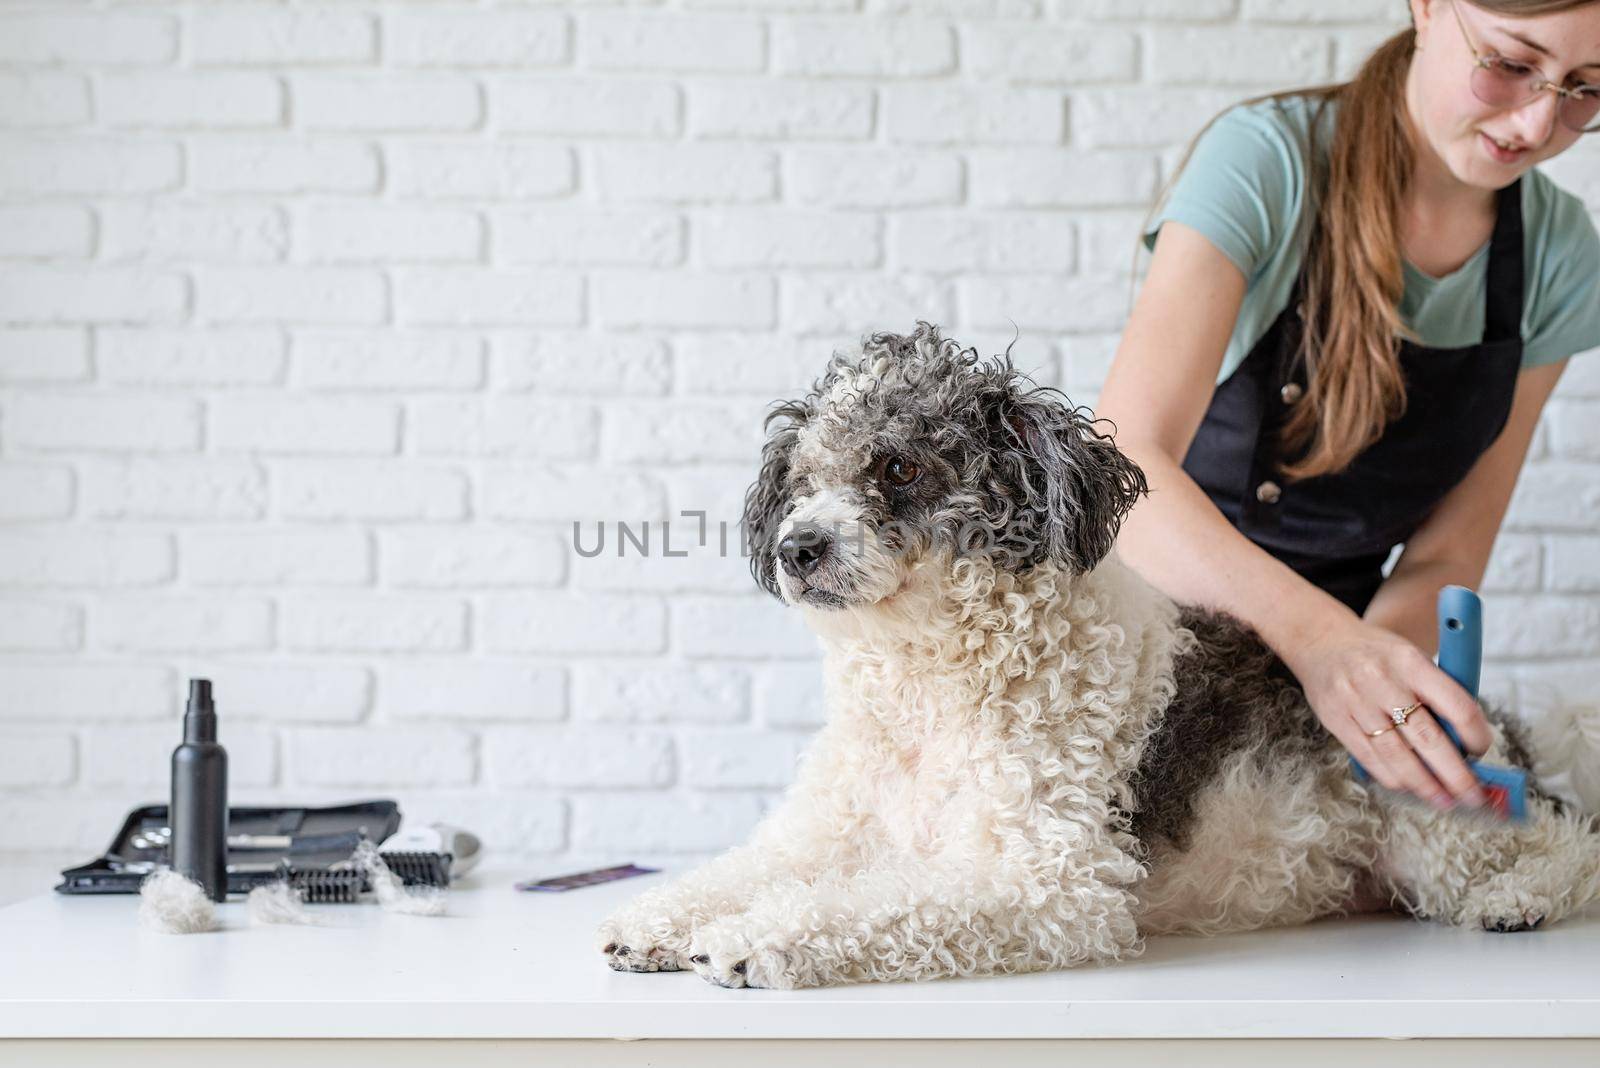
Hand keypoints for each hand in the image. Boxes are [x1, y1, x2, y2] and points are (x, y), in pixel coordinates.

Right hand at [1282, 617, 1491, 810]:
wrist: (1320, 640)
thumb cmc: (1375, 652)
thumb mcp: (1411, 656)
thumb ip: (1436, 692)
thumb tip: (1463, 743)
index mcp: (1411, 662)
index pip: (1456, 705)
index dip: (1475, 735)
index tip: (1482, 751)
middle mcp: (1382, 681)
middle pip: (1427, 738)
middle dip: (1454, 774)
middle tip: (1472, 795)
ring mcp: (1356, 702)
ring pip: (1396, 754)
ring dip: (1423, 783)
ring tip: (1443, 799)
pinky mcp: (1335, 719)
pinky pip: (1368, 757)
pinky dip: (1391, 776)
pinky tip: (1407, 786)